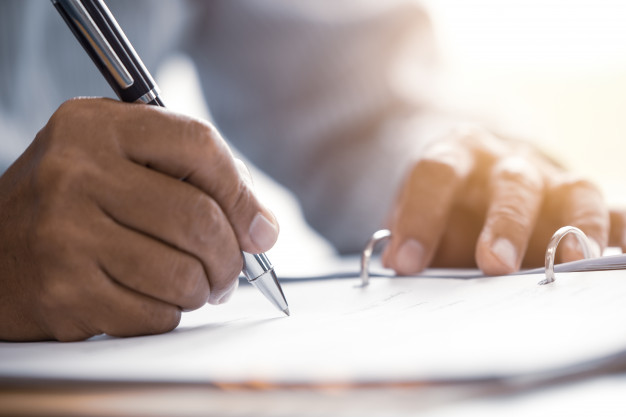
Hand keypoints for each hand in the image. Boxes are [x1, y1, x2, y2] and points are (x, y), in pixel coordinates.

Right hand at [0, 98, 278, 340]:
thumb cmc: (70, 202)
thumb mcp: (114, 158)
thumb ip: (189, 175)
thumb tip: (263, 229)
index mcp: (95, 126)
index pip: (199, 145)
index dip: (242, 192)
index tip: (260, 228)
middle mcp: (75, 173)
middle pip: (198, 218)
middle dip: (231, 256)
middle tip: (231, 270)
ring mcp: (66, 235)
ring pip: (183, 275)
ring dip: (203, 289)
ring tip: (194, 285)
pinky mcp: (64, 293)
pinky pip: (155, 314)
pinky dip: (169, 313)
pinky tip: (152, 298)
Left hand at [382, 126, 609, 275]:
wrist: (485, 167)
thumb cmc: (449, 202)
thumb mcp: (423, 212)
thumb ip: (414, 238)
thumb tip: (397, 267)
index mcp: (458, 155)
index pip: (436, 175)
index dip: (419, 217)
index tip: (405, 263)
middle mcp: (507, 161)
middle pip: (511, 183)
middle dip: (504, 222)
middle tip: (493, 263)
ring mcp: (552, 177)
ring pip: (574, 192)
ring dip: (576, 228)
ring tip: (573, 262)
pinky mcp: (582, 198)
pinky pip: (613, 211)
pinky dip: (617, 233)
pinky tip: (614, 260)